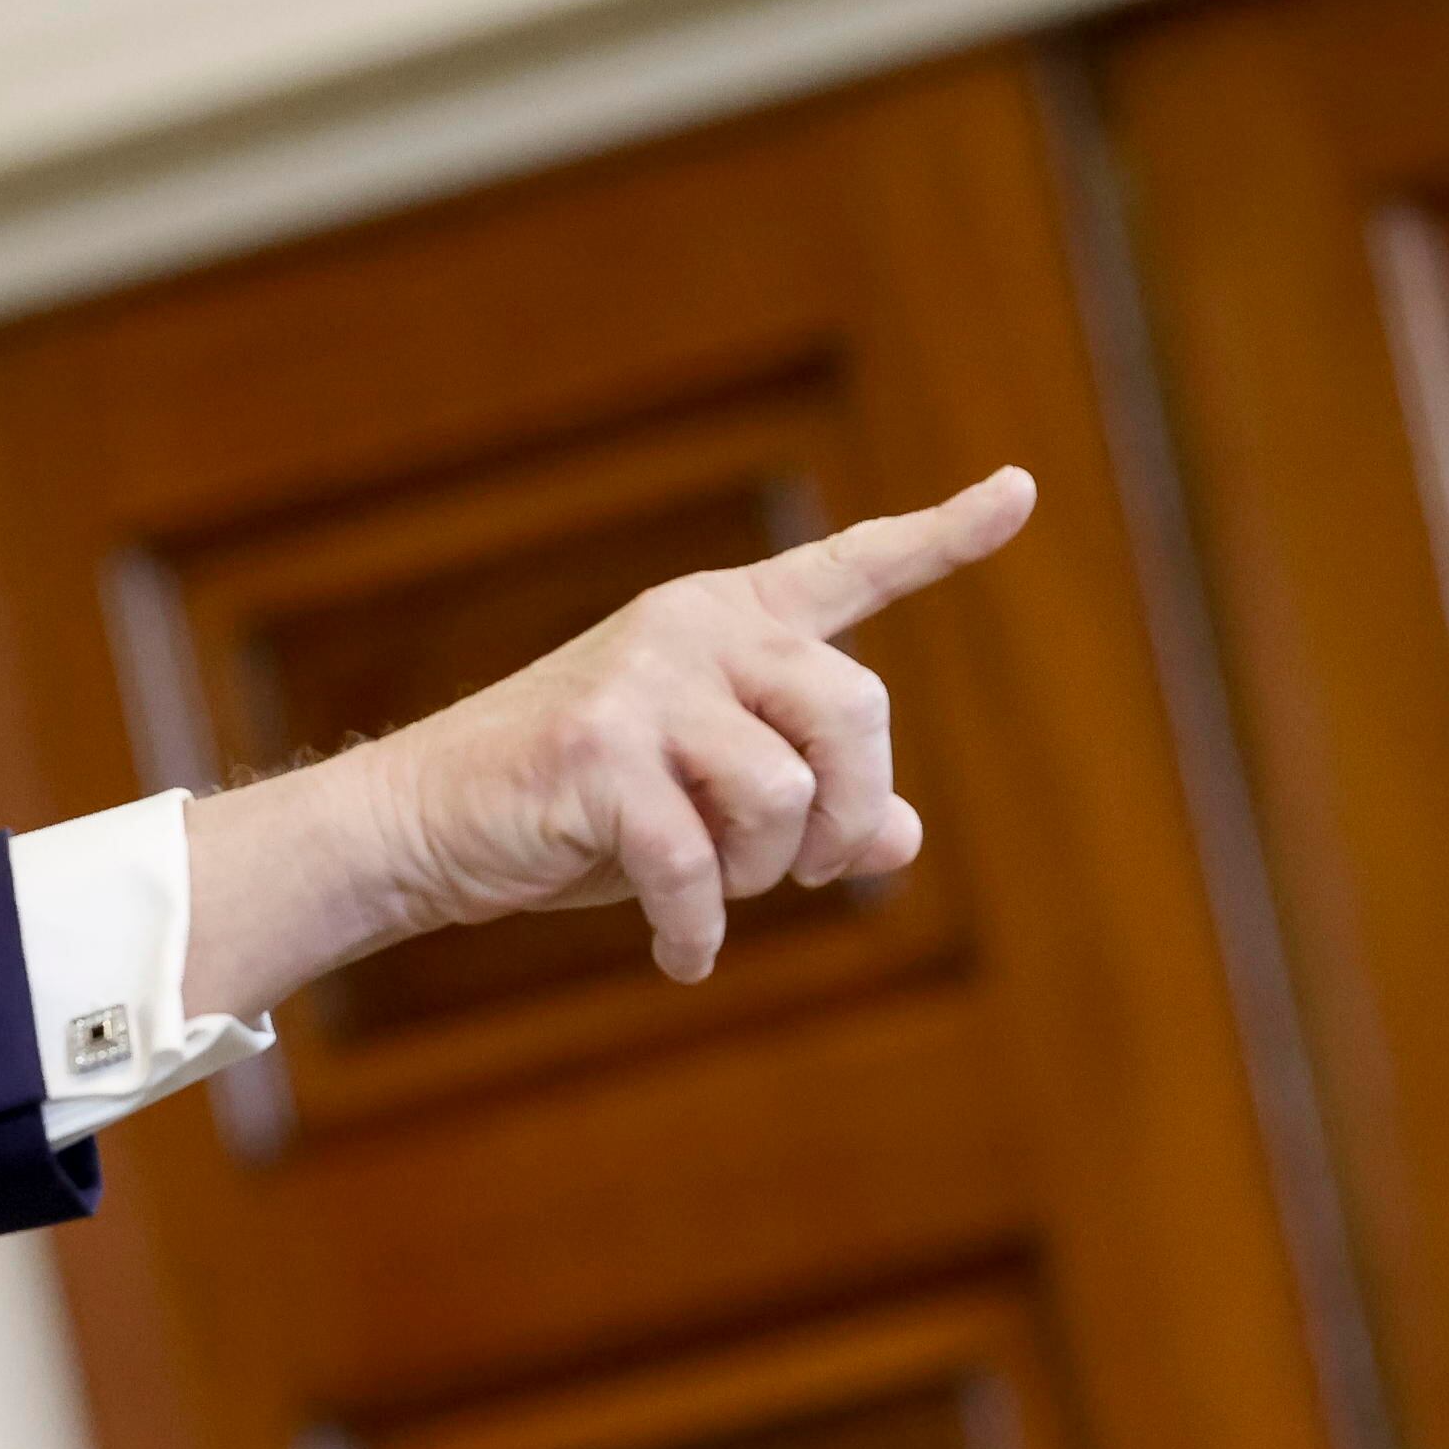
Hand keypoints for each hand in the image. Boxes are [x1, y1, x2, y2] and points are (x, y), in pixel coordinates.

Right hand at [182, 468, 1035, 1016]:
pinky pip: (697, 861)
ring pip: (786, 792)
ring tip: (719, 898)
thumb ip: (808, 807)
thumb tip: (901, 839)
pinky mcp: (597, 754)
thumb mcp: (706, 804)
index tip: (1022, 491)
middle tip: (807, 872)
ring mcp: (644, 685)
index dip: (943, 536)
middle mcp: (694, 630)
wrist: (427, 824)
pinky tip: (684, 958)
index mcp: (728, 621)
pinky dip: (700, 929)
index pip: (853, 568)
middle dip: (850, 812)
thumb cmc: (574, 813)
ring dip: (767, 874)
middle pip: (857, 708)